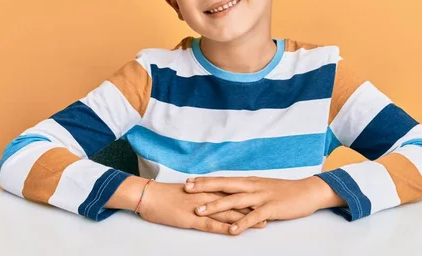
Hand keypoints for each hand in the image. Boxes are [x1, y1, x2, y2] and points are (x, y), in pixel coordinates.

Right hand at [137, 181, 266, 234]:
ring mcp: (200, 208)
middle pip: (236, 202)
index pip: (233, 192)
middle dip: (255, 207)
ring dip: (246, 219)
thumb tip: (215, 196)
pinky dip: (224, 228)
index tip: (265, 199)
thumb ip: (202, 193)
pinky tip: (236, 232)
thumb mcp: (188, 192)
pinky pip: (210, 224)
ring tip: (263, 223)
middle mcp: (207, 196)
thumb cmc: (165, 194)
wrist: (148, 195)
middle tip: (273, 211)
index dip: (250, 196)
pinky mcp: (191, 219)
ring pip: (228, 214)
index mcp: (207, 189)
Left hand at [184, 176, 345, 234]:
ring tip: (201, 212)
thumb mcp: (261, 188)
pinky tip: (232, 230)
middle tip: (186, 189)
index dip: (205, 180)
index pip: (223, 180)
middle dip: (204, 188)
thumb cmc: (283, 191)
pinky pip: (253, 216)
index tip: (188, 181)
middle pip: (224, 186)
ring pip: (235, 201)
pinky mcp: (271, 208)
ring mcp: (261, 197)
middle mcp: (252, 186)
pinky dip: (242, 223)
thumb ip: (246, 192)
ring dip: (217, 206)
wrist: (306, 191)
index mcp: (249, 181)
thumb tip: (229, 194)